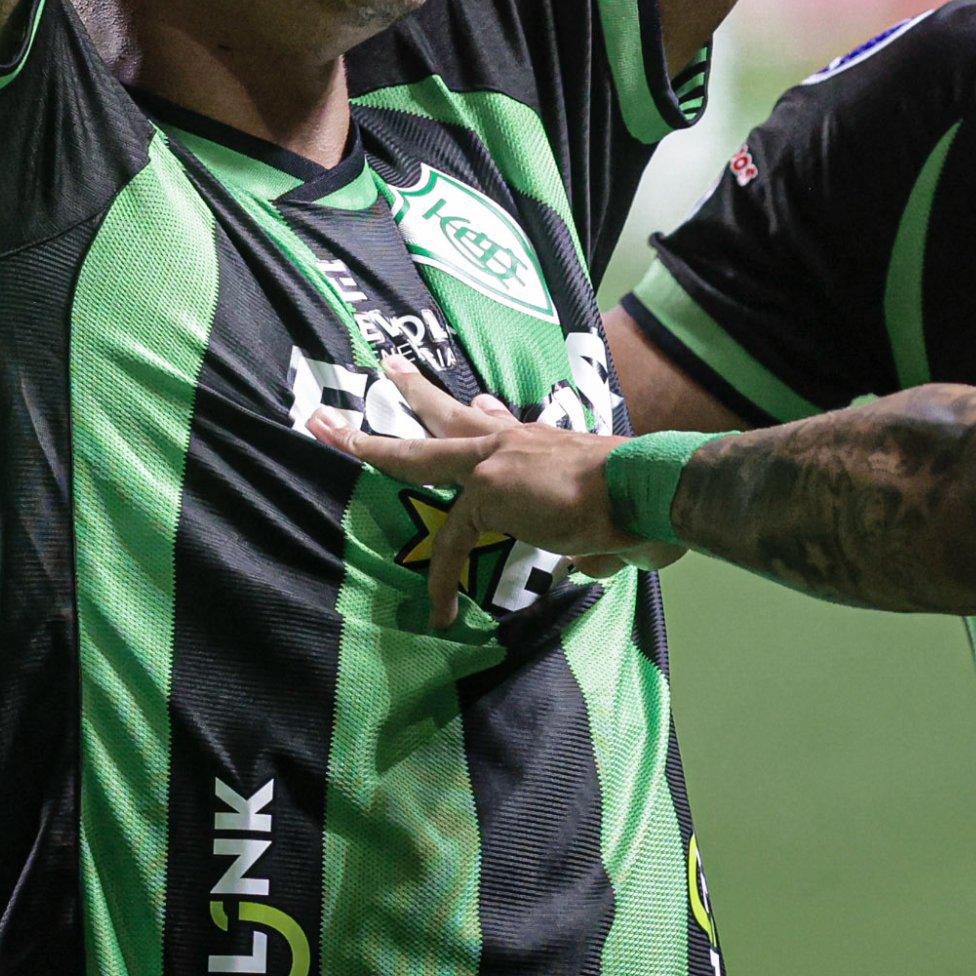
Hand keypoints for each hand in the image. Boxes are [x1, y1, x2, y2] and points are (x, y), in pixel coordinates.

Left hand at [309, 358, 679, 628]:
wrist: (646, 490)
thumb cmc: (644, 505)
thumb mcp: (614, 524)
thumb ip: (594, 545)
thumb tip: (588, 563)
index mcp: (544, 443)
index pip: (502, 423)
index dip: (486, 416)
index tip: (480, 403)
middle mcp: (516, 440)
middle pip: (451, 411)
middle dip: (416, 389)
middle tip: (390, 366)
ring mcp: (496, 459)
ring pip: (420, 451)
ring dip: (373, 445)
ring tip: (329, 430)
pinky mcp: (487, 490)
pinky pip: (452, 542)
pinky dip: (443, 581)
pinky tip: (436, 609)